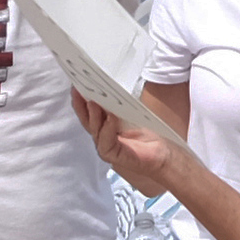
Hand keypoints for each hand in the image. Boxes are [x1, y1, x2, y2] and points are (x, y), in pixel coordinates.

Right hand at [69, 94, 183, 198]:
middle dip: (80, 104)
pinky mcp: (113, 156)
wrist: (161, 154)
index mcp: (103, 124)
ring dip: (94, 115)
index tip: (77, 83)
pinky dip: (108, 129)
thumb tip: (112, 83)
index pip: (88, 111)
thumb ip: (119, 103)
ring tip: (93, 102)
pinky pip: (105, 142)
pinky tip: (110, 118)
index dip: (81, 98)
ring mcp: (105, 146)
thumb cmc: (147, 134)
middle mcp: (101, 135)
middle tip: (78, 89)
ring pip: (94, 130)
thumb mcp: (131, 114)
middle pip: (86, 119)